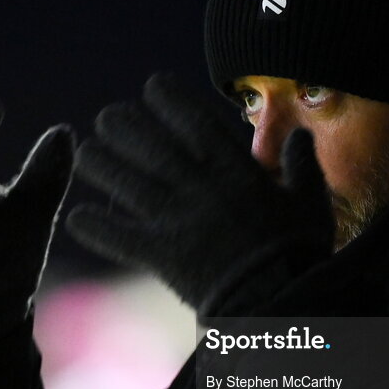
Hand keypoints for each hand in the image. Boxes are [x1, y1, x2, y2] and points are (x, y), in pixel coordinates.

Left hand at [65, 73, 333, 315]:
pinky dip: (97, 227)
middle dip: (126, 128)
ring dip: (103, 167)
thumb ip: (303, 165)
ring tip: (84, 154)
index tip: (152, 86)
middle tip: (107, 118)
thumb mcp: (311, 202)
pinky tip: (76, 217)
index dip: (170, 100)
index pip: (195, 122)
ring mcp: (178, 221)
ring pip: (129, 184)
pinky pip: (120, 237)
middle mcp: (201, 187)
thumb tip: (301, 135)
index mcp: (236, 170)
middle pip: (152, 147)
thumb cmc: (301, 251)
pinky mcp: (163, 256)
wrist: (284, 301)